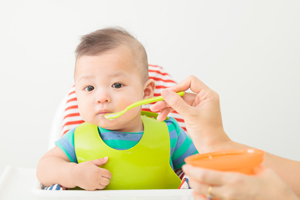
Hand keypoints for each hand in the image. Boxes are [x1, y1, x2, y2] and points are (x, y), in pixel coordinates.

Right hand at [71, 157, 111, 189]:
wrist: (74, 175)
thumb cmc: (82, 168)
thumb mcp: (91, 162)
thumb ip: (100, 160)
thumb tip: (107, 158)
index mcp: (98, 171)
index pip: (108, 174)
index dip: (109, 174)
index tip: (107, 174)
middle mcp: (97, 178)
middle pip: (107, 181)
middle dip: (106, 179)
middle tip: (104, 177)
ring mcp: (94, 184)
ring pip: (103, 186)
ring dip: (103, 183)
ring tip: (100, 180)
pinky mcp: (91, 189)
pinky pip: (98, 189)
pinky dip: (98, 186)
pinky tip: (95, 182)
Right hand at [150, 75, 230, 152]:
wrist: (212, 148)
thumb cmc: (208, 133)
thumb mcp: (190, 116)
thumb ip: (177, 103)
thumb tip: (165, 92)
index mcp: (207, 95)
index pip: (191, 81)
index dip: (178, 86)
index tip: (167, 94)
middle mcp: (203, 98)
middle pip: (182, 93)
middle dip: (168, 99)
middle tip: (155, 105)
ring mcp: (197, 106)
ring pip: (178, 101)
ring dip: (167, 106)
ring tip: (156, 112)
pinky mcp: (192, 113)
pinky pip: (179, 108)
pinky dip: (171, 112)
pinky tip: (162, 116)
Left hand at [183, 165, 298, 199]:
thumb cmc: (277, 193)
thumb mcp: (264, 172)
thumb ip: (250, 166)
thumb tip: (245, 163)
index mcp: (235, 180)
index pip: (205, 175)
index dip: (192, 170)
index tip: (187, 166)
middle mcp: (229, 193)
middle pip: (201, 187)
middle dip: (191, 180)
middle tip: (189, 174)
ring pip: (205, 199)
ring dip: (196, 192)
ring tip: (194, 186)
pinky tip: (203, 197)